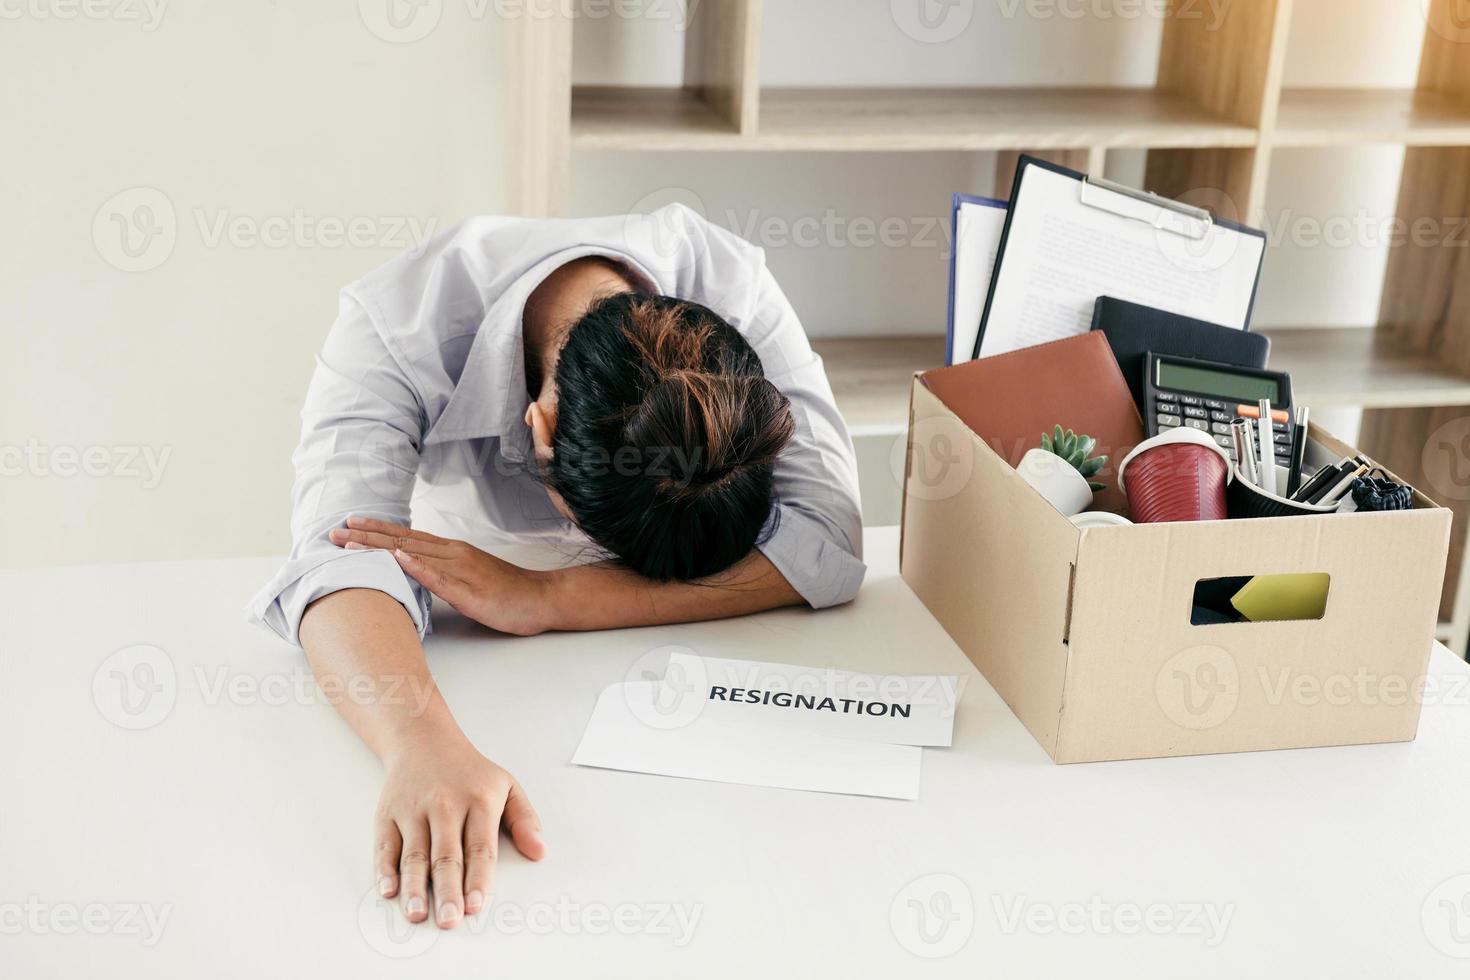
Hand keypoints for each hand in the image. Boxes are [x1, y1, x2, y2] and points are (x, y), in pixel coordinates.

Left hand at [330, 517, 555, 635]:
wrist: (541, 598)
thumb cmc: (506, 592)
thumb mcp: (468, 578)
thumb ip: (442, 572)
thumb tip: (414, 573)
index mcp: (451, 551)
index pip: (406, 536)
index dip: (375, 531)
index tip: (348, 526)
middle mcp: (453, 554)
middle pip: (402, 540)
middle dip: (365, 536)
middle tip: (333, 531)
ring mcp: (461, 570)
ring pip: (413, 554)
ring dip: (380, 547)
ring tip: (350, 544)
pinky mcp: (470, 591)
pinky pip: (439, 577)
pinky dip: (417, 566)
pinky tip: (398, 559)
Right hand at [375, 734, 545, 928]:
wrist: (423, 740)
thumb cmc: (469, 771)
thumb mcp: (506, 785)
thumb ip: (524, 820)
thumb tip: (539, 851)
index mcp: (478, 801)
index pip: (480, 847)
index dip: (478, 878)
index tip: (476, 905)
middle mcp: (444, 806)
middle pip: (446, 856)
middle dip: (448, 891)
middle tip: (449, 920)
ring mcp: (413, 811)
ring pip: (414, 855)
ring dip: (414, 887)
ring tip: (417, 914)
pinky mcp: (387, 815)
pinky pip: (385, 846)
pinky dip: (384, 870)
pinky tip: (389, 890)